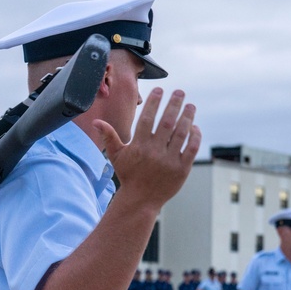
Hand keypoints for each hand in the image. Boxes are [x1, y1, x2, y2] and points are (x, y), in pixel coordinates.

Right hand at [94, 88, 200, 210]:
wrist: (141, 200)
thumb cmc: (128, 175)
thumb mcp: (116, 156)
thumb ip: (109, 137)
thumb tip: (96, 122)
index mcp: (139, 146)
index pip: (148, 118)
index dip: (154, 102)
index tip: (160, 90)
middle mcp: (154, 152)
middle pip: (167, 122)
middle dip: (174, 104)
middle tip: (180, 92)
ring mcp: (169, 160)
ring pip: (181, 133)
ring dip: (187, 117)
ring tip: (190, 106)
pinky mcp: (182, 169)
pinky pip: (191, 148)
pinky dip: (194, 136)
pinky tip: (194, 127)